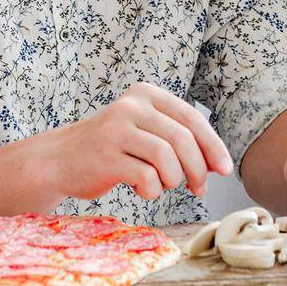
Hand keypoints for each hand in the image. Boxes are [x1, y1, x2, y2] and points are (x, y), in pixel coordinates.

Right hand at [43, 83, 234, 201]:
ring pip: (167, 159)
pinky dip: (152, 191)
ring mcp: (115, 130)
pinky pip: (146, 178)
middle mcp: (130, 106)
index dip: (213, 146)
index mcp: (145, 94)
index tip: (224, 169)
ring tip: (163, 184)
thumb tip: (218, 164)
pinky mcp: (105, 157)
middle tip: (198, 188)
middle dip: (198, 169)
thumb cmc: (112, 148)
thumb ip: (178, 140)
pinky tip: (141, 188)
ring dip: (173, 180)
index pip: (192, 118)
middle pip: (182, 139)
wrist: (61, 159)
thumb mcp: (145, 131)